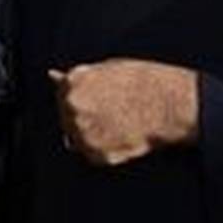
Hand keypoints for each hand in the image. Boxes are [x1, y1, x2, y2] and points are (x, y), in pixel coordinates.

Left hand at [48, 59, 197, 165]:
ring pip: (76, 137)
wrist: (170, 105)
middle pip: (66, 116)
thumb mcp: (107, 68)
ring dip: (91, 132)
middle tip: (109, 111)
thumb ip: (79, 77)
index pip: (61, 93)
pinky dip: (103, 148)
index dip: (80, 96)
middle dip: (83, 115)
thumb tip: (52, 76)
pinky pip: (92, 153)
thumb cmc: (144, 82)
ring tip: (117, 122)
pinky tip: (122, 134)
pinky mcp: (97, 154)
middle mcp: (73, 108)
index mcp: (73, 83)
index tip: (95, 98)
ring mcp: (83, 132)